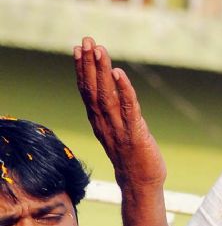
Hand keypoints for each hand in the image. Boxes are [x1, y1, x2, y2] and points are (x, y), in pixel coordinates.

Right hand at [74, 36, 166, 188]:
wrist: (140, 185)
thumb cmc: (132, 158)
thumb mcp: (118, 132)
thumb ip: (113, 113)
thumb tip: (113, 92)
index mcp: (99, 121)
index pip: (86, 91)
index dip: (81, 70)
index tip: (78, 48)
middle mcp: (104, 123)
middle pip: (93, 89)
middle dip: (89, 63)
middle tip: (87, 40)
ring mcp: (118, 129)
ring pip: (107, 95)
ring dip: (102, 71)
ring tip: (99, 50)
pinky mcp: (135, 134)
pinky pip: (128, 108)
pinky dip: (123, 90)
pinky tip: (119, 73)